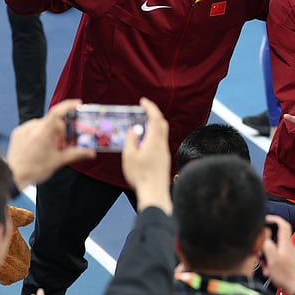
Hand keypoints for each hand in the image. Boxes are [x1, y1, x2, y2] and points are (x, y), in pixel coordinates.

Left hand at [5, 99, 94, 187]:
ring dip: (50, 133)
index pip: (57, 112)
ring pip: (43, 125)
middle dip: (60, 131)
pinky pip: (33, 128)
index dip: (68, 106)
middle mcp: (33, 127)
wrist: (13, 176)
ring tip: (51, 148)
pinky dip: (39, 134)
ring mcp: (24, 129)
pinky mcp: (18, 133)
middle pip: (53, 122)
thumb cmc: (34, 169)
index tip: (77, 104)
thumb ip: (76, 154)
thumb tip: (90, 152)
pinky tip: (40, 146)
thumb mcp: (58, 161)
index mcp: (43, 132)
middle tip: (63, 144)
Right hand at [121, 98, 172, 213]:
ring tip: (142, 124)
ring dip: (154, 124)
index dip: (150, 107)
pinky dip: (154, 134)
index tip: (143, 101)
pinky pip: (161, 141)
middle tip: (143, 110)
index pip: (155, 118)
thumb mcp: (129, 156)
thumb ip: (131, 139)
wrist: (154, 193)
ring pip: (162, 132)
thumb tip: (135, 128)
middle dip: (153, 113)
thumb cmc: (140, 176)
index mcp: (154, 141)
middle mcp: (162, 145)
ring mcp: (165, 152)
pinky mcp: (165, 160)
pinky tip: (146, 140)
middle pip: (162, 123)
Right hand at [260, 215, 294, 294]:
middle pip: (277, 239)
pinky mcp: (290, 264)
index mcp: (286, 244)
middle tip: (259, 251)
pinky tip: (270, 272)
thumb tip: (265, 238)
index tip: (266, 219)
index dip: (275, 219)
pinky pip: (278, 259)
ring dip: (268, 257)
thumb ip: (268, 246)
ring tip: (265, 267)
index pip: (283, 225)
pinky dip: (272, 264)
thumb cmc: (286, 276)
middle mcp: (290, 248)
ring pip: (276, 251)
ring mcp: (291, 256)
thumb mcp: (272, 260)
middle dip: (266, 244)